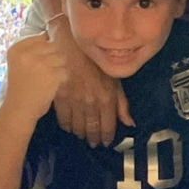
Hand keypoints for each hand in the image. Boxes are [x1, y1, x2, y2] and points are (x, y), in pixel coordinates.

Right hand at [3, 33, 68, 121]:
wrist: (19, 109)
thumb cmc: (20, 86)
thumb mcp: (19, 63)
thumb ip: (31, 49)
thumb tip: (48, 34)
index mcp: (16, 49)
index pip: (41, 37)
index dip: (45, 49)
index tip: (40, 62)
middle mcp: (27, 53)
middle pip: (53, 46)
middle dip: (53, 59)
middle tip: (44, 73)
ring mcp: (40, 63)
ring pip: (61, 58)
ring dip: (58, 69)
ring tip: (47, 80)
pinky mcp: (52, 74)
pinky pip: (65, 71)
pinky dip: (61, 79)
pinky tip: (51, 86)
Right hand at [46, 22, 132, 145]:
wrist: (70, 46)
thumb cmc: (95, 60)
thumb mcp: (114, 79)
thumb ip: (122, 103)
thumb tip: (130, 123)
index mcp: (106, 98)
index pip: (108, 126)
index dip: (108, 137)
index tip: (107, 142)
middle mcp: (90, 103)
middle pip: (92, 129)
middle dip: (94, 138)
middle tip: (94, 143)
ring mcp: (74, 102)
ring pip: (77, 127)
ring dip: (81, 134)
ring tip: (83, 136)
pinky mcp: (59, 99)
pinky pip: (63, 119)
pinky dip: (67, 126)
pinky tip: (70, 127)